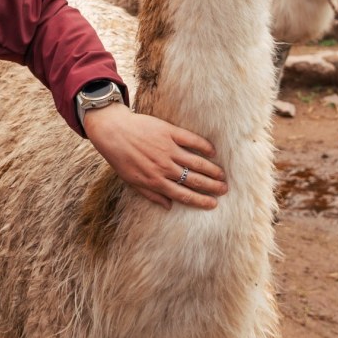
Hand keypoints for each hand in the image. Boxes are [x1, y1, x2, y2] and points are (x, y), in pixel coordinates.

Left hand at [83, 107, 225, 209]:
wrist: (113, 131)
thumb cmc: (120, 158)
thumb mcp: (132, 181)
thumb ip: (151, 194)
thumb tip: (168, 206)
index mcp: (155, 181)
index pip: (184, 195)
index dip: (201, 201)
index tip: (213, 204)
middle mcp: (164, 167)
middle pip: (194, 180)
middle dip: (212, 187)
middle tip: (224, 189)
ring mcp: (168, 149)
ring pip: (196, 163)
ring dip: (212, 170)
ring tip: (223, 175)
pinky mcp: (169, 132)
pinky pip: (191, 140)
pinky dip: (204, 146)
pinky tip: (212, 152)